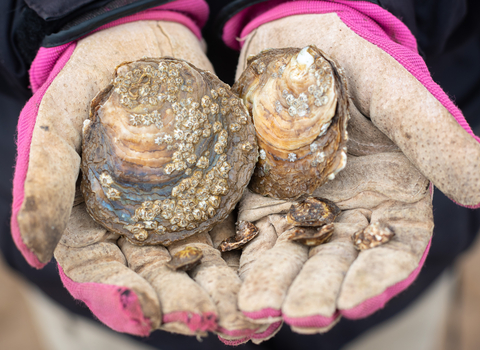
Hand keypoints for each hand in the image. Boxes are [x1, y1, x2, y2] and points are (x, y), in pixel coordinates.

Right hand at [12, 20, 255, 337]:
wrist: (140, 42)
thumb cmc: (87, 80)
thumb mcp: (55, 121)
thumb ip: (43, 180)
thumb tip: (32, 251)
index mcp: (92, 224)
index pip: (102, 276)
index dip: (123, 299)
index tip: (152, 312)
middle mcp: (137, 229)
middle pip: (159, 279)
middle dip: (187, 306)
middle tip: (216, 323)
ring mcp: (179, 214)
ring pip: (201, 265)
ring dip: (225, 294)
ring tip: (251, 316)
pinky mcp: (215, 194)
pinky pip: (233, 229)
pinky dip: (250, 255)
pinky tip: (269, 273)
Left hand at [233, 12, 479, 333]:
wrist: (299, 44)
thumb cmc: (358, 61)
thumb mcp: (398, 96)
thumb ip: (434, 140)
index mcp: (393, 197)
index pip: (392, 252)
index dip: (378, 279)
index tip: (356, 299)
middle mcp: (350, 213)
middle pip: (337, 265)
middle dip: (319, 292)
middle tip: (301, 315)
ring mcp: (304, 211)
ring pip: (293, 259)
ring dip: (278, 287)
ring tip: (259, 311)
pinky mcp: (264, 202)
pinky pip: (256, 238)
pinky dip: (247, 263)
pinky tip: (236, 286)